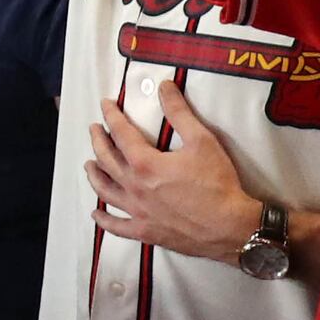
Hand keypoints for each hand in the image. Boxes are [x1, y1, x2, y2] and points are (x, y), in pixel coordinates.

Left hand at [85, 81, 279, 265]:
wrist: (230, 226)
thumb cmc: (217, 184)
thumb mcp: (201, 140)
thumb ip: (179, 112)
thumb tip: (165, 88)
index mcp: (145, 164)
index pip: (120, 133)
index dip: (111, 116)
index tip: (106, 106)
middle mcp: (135, 187)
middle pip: (106, 160)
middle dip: (98, 141)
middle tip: (94, 129)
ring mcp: (138, 211)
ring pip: (106, 191)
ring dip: (94, 175)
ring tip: (88, 165)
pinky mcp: (145, 232)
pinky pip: (117, 226)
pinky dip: (103, 220)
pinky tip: (96, 214)